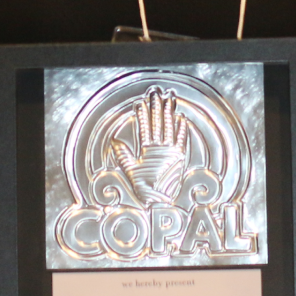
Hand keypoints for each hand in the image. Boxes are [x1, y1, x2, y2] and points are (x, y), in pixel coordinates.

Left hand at [113, 88, 191, 203]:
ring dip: (169, 113)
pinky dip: (181, 130)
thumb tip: (113, 140)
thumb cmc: (144, 190)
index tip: (140, 101)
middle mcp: (158, 148)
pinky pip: (181, 140)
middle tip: (156, 93)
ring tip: (169, 99)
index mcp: (147, 150)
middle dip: (156, 108)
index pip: (144, 128)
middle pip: (157, 124)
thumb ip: (123, 156)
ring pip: (169, 128)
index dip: (142, 115)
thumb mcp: (130, 171)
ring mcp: (170, 151)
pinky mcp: (179, 158)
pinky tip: (181, 118)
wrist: (158, 203)